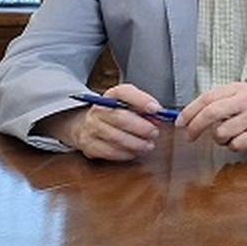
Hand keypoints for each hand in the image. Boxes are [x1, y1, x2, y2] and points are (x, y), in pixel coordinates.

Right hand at [36, 82, 164, 160]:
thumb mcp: (130, 105)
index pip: (124, 92)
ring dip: (136, 143)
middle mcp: (98, 109)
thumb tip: (159, 116)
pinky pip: (109, 151)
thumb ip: (145, 108)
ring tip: (148, 145)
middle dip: (141, 127)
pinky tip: (134, 152)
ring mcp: (91, 127)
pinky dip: (125, 153)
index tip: (157, 109)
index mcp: (111, 95)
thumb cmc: (116, 114)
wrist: (87, 125)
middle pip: (120, 118)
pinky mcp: (88, 145)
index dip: (141, 100)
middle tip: (154, 133)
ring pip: (115, 137)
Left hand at [177, 82, 246, 150]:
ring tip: (227, 136)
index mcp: (237, 89)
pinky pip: (236, 144)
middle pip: (211, 113)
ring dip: (219, 139)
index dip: (189, 112)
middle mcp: (246, 100)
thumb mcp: (238, 96)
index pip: (206, 98)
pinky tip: (241, 140)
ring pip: (221, 132)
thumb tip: (188, 116)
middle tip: (190, 136)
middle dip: (195, 127)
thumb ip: (216, 103)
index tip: (180, 122)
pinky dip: (234, 146)